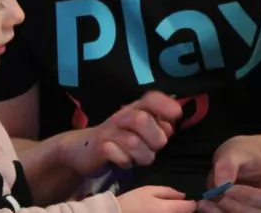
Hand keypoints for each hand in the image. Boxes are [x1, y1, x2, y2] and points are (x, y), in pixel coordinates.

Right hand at [63, 91, 182, 173]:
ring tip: (139, 158)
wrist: (83, 149)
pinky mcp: (98, 148)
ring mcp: (109, 131)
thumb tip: (170, 127)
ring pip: (132, 142)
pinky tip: (124, 162)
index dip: (165, 105)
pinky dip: (124, 161)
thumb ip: (159, 126)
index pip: (151, 98)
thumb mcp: (142, 131)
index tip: (176, 115)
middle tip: (154, 147)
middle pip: (142, 120)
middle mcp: (122, 116)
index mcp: (136, 109)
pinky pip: (117, 155)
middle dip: (155, 138)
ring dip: (142, 155)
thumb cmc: (120, 138)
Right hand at [113, 186, 198, 212]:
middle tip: (175, 206)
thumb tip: (183, 196)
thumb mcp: (148, 190)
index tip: (185, 202)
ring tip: (164, 210)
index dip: (191, 203)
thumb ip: (168, 192)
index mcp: (169, 209)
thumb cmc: (131, 202)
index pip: (190, 207)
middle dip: (183, 211)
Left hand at [198, 136, 260, 212]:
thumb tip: (221, 185)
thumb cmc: (245, 155)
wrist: (244, 162)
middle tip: (214, 198)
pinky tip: (208, 208)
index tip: (227, 190)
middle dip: (235, 210)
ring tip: (206, 205)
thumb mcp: (235, 151)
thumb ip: (227, 165)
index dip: (248, 197)